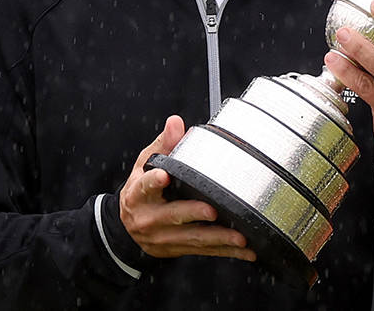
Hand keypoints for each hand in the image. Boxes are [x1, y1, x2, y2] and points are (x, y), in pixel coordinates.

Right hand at [119, 115, 255, 261]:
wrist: (129, 228)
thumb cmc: (141, 192)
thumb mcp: (145, 165)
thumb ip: (164, 144)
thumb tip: (176, 122)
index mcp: (140, 194)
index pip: (145, 186)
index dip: (154, 182)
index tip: (164, 176)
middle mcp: (150, 218)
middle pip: (174, 216)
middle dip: (194, 213)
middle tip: (212, 211)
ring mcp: (164, 237)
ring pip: (193, 238)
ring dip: (218, 238)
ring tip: (239, 237)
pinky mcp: (179, 249)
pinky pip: (204, 252)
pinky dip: (226, 252)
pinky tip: (245, 251)